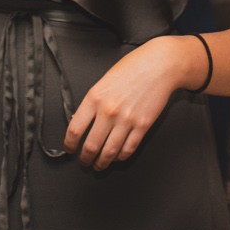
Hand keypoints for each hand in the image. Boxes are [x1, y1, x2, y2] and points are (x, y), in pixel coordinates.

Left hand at [63, 34, 198, 169]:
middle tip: (84, 161)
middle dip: (85, 158)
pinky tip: (117, 157)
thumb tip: (81, 121)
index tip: (70, 148)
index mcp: (95, 97)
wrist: (159, 65)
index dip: (70, 143)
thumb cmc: (132, 68)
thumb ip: (93, 101)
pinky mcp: (143, 125)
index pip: (75, 129)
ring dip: (101, 163)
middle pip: (91, 145)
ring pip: (109, 152)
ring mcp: (126, 120)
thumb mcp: (104, 81)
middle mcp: (109, 111)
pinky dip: (121, 156)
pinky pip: (128, 148)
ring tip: (99, 165)